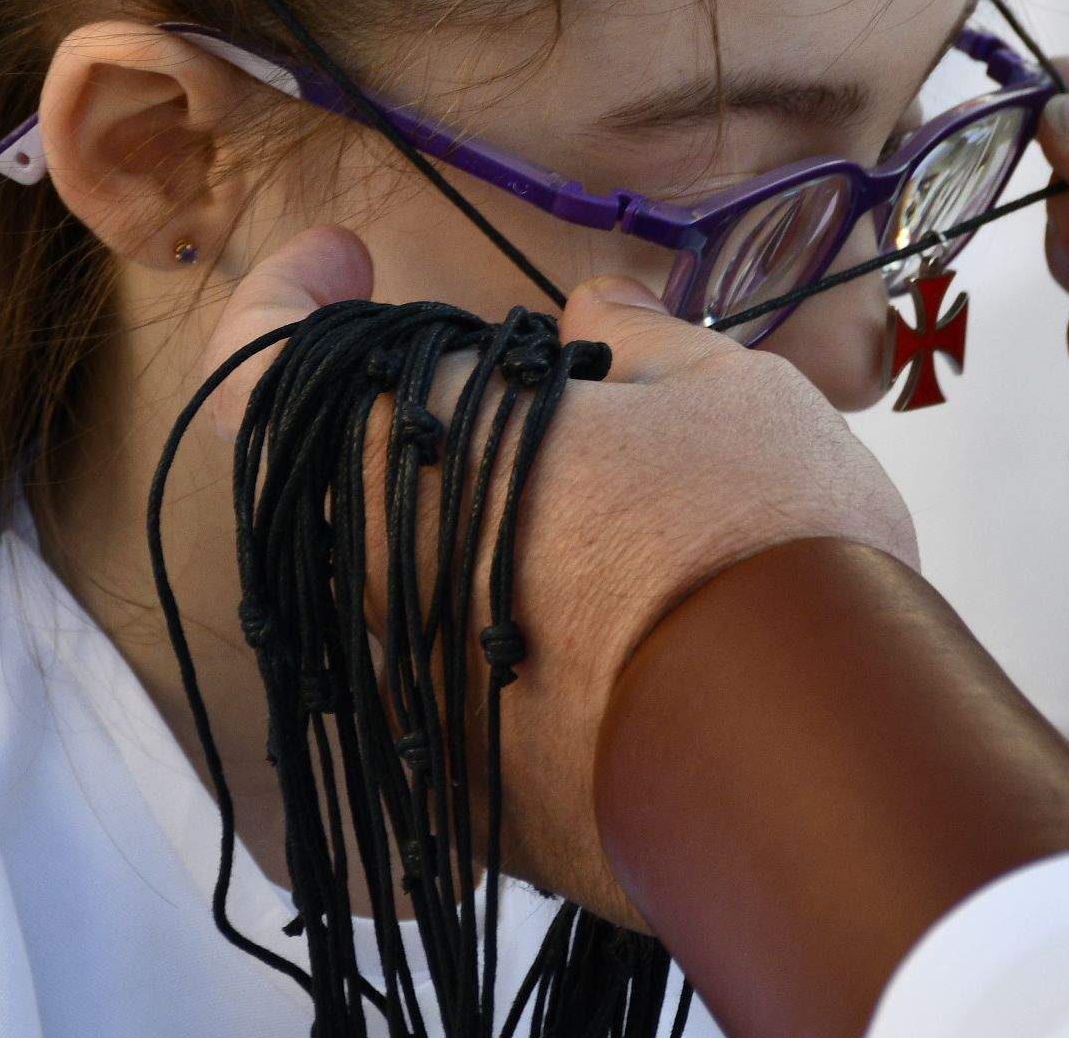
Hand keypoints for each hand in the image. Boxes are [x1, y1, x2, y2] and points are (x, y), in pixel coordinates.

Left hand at [193, 234, 911, 922]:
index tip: (345, 260)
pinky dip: (519, 656)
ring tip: (599, 529)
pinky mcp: (475, 808)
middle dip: (422, 432)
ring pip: (401, 601)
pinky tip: (621, 643)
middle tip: (521, 403)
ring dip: (474, 551)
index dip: (283, 297)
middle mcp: (374, 589)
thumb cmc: (757, 540)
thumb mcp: (723, 391)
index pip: (260, 367)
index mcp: (411, 458)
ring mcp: (415, 710)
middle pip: (343, 483)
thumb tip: (596, 310)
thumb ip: (641, 341)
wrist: (809, 767)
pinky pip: (463, 704)